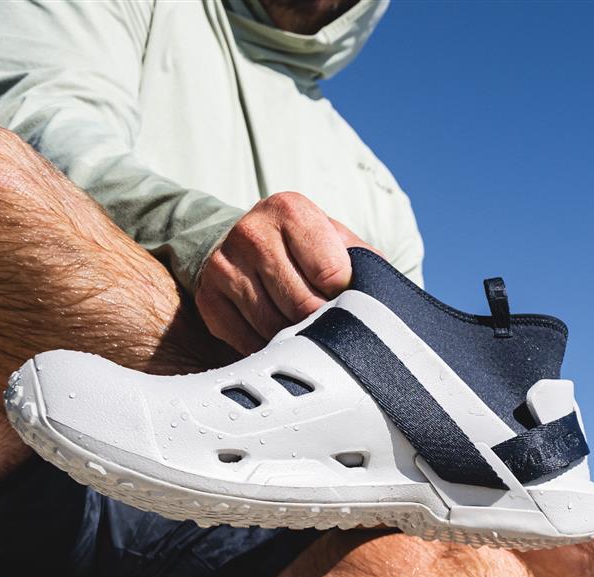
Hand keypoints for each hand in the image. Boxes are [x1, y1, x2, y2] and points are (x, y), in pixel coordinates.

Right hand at [196, 192, 368, 352]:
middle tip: (331, 326)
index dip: (345, 298)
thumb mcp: (341, 244)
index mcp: (290, 210)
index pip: (331, 274)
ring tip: (308, 332)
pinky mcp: (208, 299)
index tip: (346, 300)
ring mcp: (224, 266)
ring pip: (273, 326)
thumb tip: (385, 306)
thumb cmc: (310, 250)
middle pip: (301, 304)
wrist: (251, 244)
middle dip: (322, 323)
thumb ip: (365, 265)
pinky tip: (280, 338)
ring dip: (297, 339)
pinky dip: (270, 349)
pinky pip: (247, 342)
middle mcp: (252, 232)